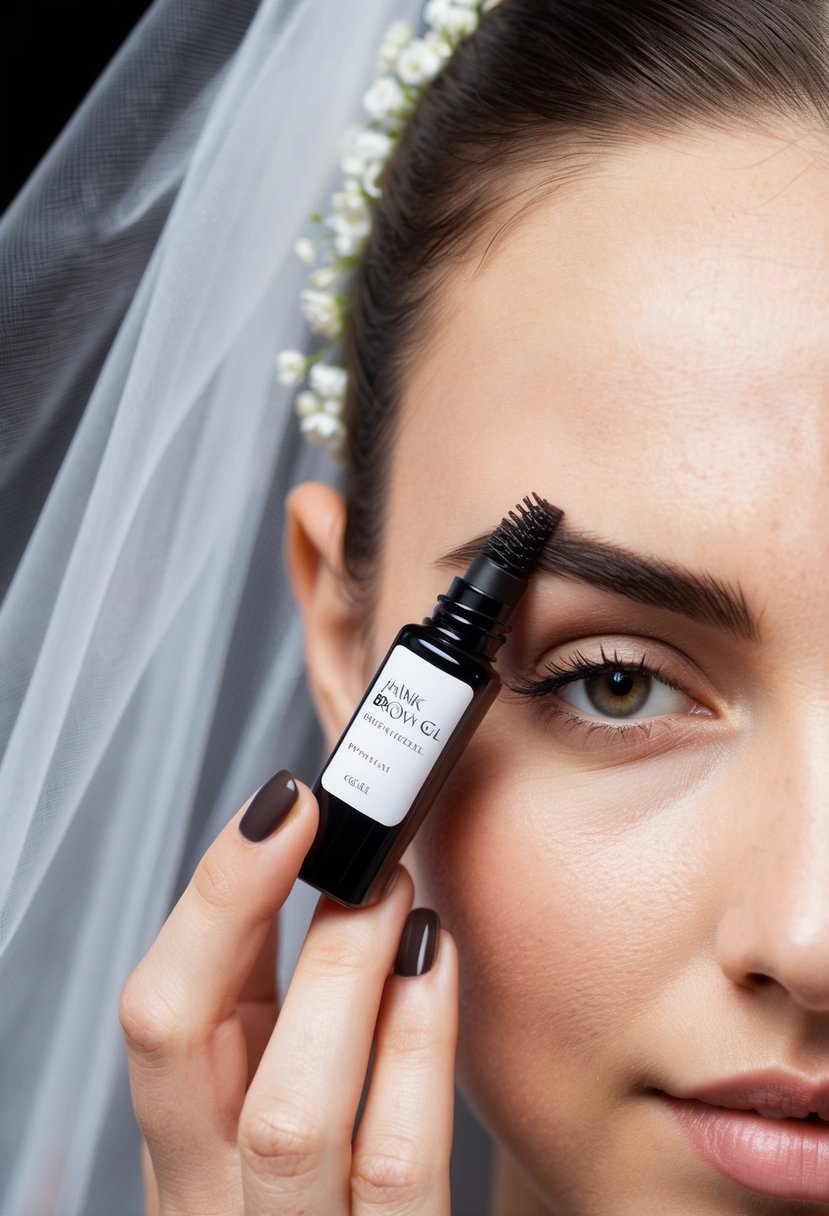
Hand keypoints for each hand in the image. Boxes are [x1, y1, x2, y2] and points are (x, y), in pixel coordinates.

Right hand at [119, 770, 457, 1214]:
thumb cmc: (332, 1195)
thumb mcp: (280, 1096)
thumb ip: (287, 1007)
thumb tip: (328, 859)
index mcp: (189, 1145)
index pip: (158, 1013)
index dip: (214, 896)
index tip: (285, 802)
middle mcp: (216, 1200)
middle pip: (185, 1049)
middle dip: (258, 916)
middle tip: (349, 838)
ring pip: (292, 1119)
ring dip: (343, 979)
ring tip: (401, 895)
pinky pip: (399, 1176)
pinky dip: (417, 1056)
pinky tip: (441, 968)